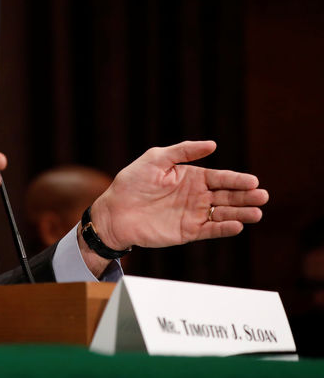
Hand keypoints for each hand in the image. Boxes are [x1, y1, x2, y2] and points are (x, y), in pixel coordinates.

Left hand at [90, 140, 268, 250]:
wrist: (114, 212)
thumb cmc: (131, 183)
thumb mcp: (155, 159)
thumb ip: (183, 151)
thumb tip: (213, 144)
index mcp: (191, 177)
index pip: (220, 178)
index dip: (237, 180)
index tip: (253, 181)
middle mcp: (196, 196)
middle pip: (227, 196)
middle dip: (245, 196)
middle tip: (262, 196)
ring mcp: (192, 214)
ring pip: (223, 214)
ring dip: (240, 213)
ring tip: (257, 213)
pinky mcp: (187, 232)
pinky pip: (210, 230)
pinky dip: (224, 228)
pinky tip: (237, 226)